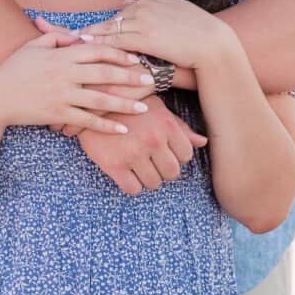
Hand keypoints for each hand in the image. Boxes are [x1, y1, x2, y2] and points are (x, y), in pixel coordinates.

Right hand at [0, 31, 154, 134]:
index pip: (97, 50)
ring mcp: (62, 95)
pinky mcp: (58, 114)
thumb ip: (57, 38)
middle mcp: (65, 74)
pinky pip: (87, 121)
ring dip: (124, 104)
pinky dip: (106, 125)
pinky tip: (122, 129)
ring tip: (143, 108)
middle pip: (105, 74)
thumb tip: (78, 36)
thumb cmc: (13, 69)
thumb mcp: (33, 46)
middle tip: (150, 79)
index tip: (136, 58)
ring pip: (100, 99)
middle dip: (130, 77)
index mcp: (61, 55)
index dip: (119, 53)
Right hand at [78, 95, 206, 194]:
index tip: (165, 151)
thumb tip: (202, 142)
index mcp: (166, 125)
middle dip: (164, 170)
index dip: (176, 156)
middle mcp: (152, 140)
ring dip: (147, 178)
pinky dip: (132, 185)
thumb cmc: (129, 106)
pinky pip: (133, 189)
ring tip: (138, 164)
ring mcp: (133, 154)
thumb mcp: (157, 109)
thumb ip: (180, 127)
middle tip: (152, 161)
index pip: (186, 156)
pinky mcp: (114, 165)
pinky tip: (127, 172)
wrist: (91, 104)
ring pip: (153, 184)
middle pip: (172, 173)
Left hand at [81, 0, 231, 70]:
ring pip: (108, 29)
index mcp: (151, 2)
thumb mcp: (178, 14)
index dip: (104, 24)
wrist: (215, 43)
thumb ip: (157, 11)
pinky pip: (115, 40)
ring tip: (66, 43)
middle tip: (59, 32)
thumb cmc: (201, 33)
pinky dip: (98, 44)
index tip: (87, 31)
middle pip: (109, 20)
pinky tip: (84, 49)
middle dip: (87, 29)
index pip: (121, 13)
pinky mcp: (145, 36)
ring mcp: (143, 21)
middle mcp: (143, 8)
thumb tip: (131, 4)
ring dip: (87, 37)